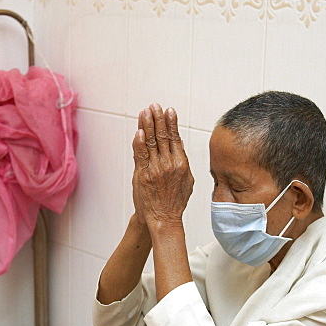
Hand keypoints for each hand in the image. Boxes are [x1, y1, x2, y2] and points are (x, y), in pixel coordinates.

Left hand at [132, 104, 193, 228]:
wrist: (164, 219)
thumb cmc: (174, 202)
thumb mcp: (186, 181)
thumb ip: (182, 162)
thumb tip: (179, 146)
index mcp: (181, 164)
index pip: (176, 138)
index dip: (171, 123)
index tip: (169, 111)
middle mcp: (169, 164)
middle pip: (163, 136)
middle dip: (158, 119)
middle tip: (155, 106)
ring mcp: (155, 169)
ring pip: (152, 142)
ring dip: (148, 125)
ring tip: (146, 111)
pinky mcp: (143, 175)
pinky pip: (141, 155)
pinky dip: (139, 142)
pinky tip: (139, 131)